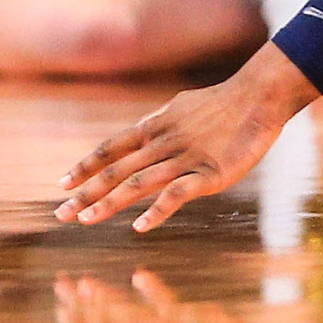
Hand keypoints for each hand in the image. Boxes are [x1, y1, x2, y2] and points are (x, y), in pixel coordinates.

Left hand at [56, 47, 318, 232]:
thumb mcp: (184, 106)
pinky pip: (177, 194)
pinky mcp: (211, 173)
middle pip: (117, 170)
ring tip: (85, 220)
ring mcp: (186, 158)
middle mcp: (164, 142)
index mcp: (157, 126)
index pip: (112, 148)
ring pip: (138, 183)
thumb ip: (161, 121)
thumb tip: (144, 126)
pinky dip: (156, 211)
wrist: (261, 95)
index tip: (63, 183)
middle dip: (86, 192)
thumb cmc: (227, 100)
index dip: (86, 165)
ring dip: (108, 202)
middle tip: (61, 213)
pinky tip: (139, 227)